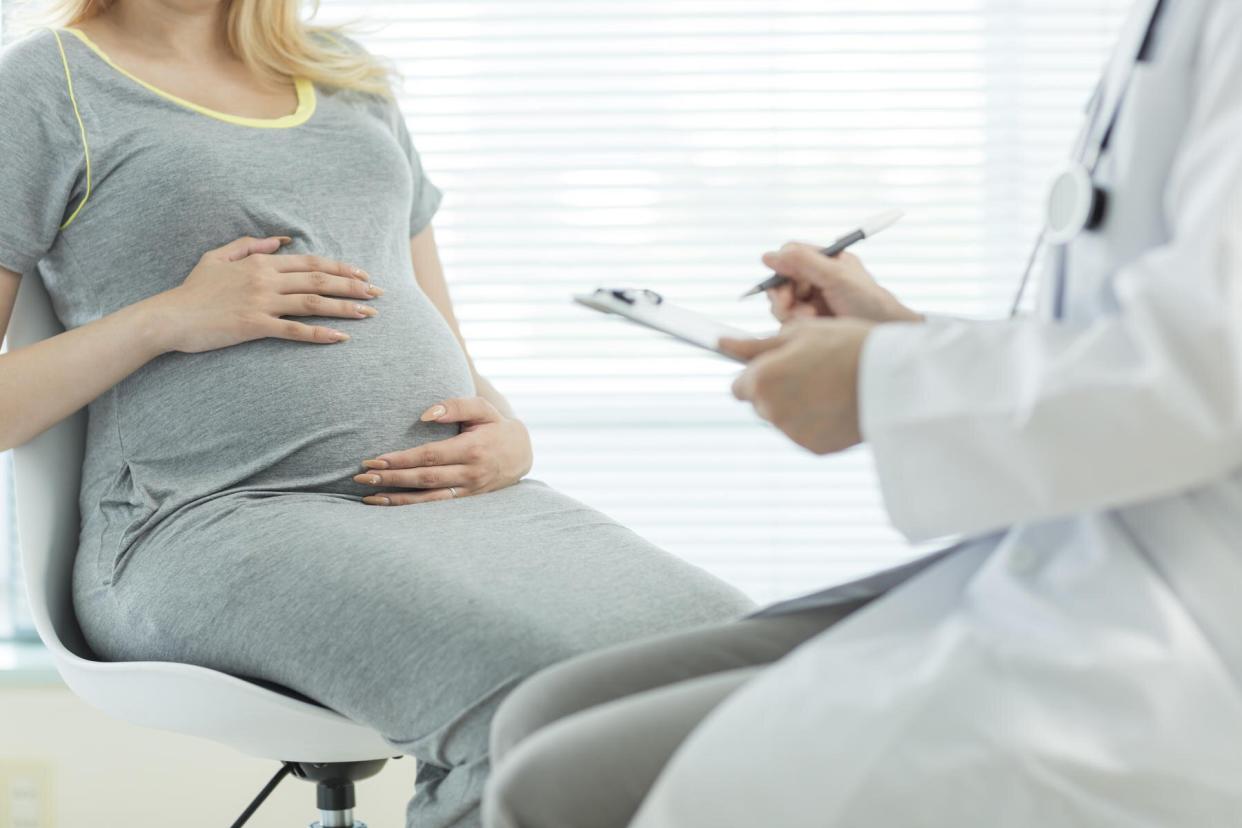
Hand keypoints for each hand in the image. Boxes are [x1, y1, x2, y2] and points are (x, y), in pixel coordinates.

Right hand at [145, 235, 382, 352]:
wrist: (170, 316)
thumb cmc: (194, 289)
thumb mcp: (218, 257)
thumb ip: (250, 245)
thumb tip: (280, 240)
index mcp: (260, 262)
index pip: (310, 263)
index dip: (340, 267)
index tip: (363, 274)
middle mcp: (265, 279)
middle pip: (319, 280)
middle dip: (353, 286)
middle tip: (378, 293)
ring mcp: (261, 302)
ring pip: (313, 302)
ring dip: (345, 308)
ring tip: (369, 314)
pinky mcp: (254, 325)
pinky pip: (294, 330)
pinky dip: (319, 334)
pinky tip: (341, 338)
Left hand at [354, 397, 533, 504]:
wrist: (522, 453)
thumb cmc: (495, 426)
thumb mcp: (482, 409)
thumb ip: (456, 405)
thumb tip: (426, 414)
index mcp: (472, 449)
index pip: (429, 456)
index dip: (401, 459)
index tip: (375, 459)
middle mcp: (470, 473)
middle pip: (424, 478)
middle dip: (391, 478)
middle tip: (362, 476)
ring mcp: (469, 490)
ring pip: (428, 498)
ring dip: (396, 498)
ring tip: (368, 496)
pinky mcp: (466, 500)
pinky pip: (435, 505)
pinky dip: (410, 507)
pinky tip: (389, 504)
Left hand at [720, 317, 874, 454]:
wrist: (895, 378)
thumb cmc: (846, 345)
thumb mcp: (799, 334)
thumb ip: (755, 345)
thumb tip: (722, 343)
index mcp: (761, 380)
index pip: (739, 385)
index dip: (759, 374)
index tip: (780, 367)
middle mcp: (769, 411)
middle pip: (760, 404)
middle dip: (777, 390)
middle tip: (813, 372)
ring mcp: (791, 433)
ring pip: (783, 419)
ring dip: (797, 406)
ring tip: (831, 387)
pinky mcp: (813, 448)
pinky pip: (805, 433)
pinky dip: (816, 422)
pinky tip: (838, 405)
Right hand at [762, 243, 922, 323]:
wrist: (884, 332)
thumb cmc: (868, 301)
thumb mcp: (836, 276)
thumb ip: (803, 262)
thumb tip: (768, 256)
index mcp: (824, 261)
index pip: (789, 257)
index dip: (781, 270)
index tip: (784, 284)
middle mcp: (816, 279)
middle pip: (780, 283)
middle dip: (784, 296)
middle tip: (788, 307)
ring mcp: (812, 301)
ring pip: (782, 305)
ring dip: (791, 312)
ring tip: (811, 317)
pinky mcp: (811, 323)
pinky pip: (788, 323)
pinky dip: (796, 325)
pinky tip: (814, 325)